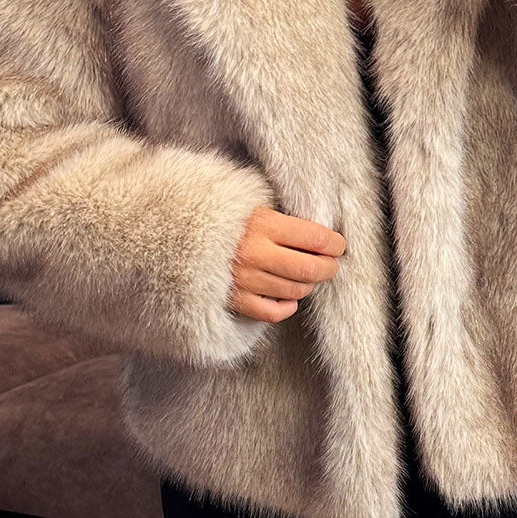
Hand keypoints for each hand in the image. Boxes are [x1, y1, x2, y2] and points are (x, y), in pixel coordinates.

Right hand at [226, 206, 345, 322]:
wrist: (177, 233)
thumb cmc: (224, 216)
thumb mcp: (254, 204)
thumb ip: (285, 219)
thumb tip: (322, 236)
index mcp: (263, 224)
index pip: (316, 239)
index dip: (335, 244)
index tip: (338, 245)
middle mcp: (255, 253)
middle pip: (309, 269)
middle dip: (328, 268)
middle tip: (331, 265)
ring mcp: (244, 279)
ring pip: (294, 291)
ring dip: (307, 285)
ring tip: (305, 275)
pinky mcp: (234, 300)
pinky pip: (272, 313)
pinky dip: (286, 307)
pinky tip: (288, 297)